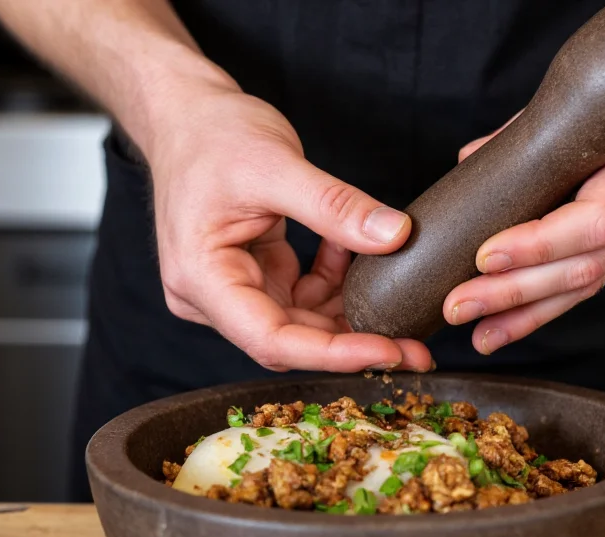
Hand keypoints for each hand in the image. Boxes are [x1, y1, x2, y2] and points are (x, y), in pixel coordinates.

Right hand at [146, 82, 431, 371]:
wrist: (187, 114)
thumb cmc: (211, 134)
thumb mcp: (276, 164)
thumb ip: (334, 206)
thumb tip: (395, 237)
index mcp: (201, 278)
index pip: (271, 339)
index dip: (333, 353)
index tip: (388, 351)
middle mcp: (212, 295)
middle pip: (291, 339)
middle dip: (354, 342)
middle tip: (416, 347)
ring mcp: (234, 287)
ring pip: (302, 321)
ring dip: (350, 311)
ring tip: (399, 298)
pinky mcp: (255, 273)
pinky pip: (303, 294)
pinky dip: (334, 278)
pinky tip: (351, 248)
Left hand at [444, 98, 604, 353]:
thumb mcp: (587, 104)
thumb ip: (529, 133)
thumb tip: (470, 161)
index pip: (596, 220)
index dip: (539, 243)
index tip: (485, 255)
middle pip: (583, 265)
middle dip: (514, 289)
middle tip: (458, 304)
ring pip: (582, 286)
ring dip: (521, 313)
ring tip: (476, 334)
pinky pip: (582, 289)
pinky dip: (537, 313)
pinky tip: (499, 330)